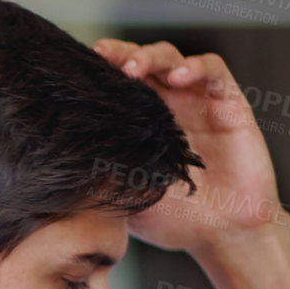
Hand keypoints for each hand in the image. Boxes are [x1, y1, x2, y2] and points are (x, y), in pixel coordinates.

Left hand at [92, 38, 289, 256]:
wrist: (222, 233)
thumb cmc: (173, 219)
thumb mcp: (125, 198)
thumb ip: (102, 176)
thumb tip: (60, 163)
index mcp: (139, 124)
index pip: (117, 86)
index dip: (99, 73)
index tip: (76, 70)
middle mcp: (167, 106)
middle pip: (141, 63)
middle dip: (120, 54)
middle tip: (102, 56)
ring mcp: (197, 101)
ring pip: (172, 60)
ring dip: (151, 57)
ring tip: (133, 68)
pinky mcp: (230, 103)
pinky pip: (214, 70)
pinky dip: (196, 67)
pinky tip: (178, 78)